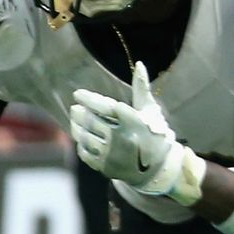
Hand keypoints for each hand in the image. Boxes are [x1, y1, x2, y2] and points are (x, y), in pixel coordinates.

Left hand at [68, 62, 205, 203]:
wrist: (158, 169)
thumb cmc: (153, 133)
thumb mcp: (151, 111)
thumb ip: (141, 88)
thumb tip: (140, 64)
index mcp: (134, 122)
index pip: (106, 106)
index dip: (89, 99)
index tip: (78, 93)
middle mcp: (122, 138)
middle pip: (92, 121)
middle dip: (80, 113)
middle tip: (75, 107)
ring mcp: (113, 154)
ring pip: (86, 137)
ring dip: (76, 127)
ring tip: (75, 119)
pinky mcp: (106, 167)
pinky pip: (85, 153)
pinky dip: (81, 144)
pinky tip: (81, 137)